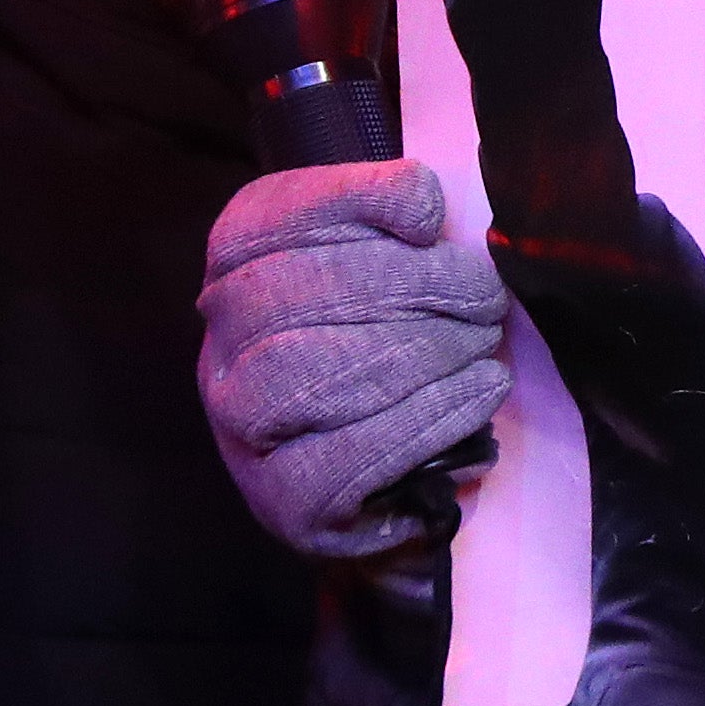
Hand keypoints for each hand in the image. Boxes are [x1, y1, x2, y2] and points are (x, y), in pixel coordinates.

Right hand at [197, 161, 512, 561]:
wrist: (389, 473)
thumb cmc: (395, 338)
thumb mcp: (392, 256)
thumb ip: (393, 213)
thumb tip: (421, 212)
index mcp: (239, 267)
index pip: (274, 216)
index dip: (355, 203)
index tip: (428, 218)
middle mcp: (219, 344)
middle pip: (296, 294)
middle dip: (412, 288)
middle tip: (485, 301)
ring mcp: (240, 428)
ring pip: (311, 376)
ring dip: (423, 356)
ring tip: (484, 351)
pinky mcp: (282, 501)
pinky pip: (345, 459)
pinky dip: (425, 422)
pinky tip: (476, 399)